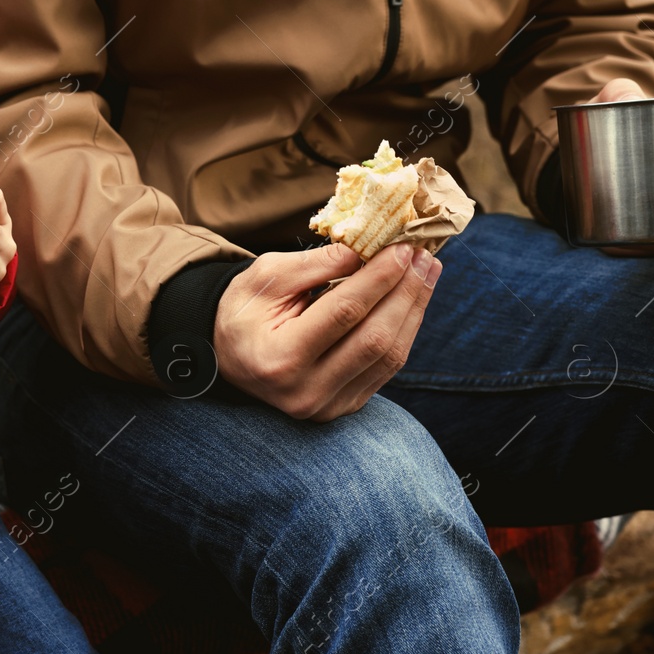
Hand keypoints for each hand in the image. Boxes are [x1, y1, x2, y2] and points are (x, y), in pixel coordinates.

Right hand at [213, 241, 439, 421]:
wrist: (226, 355)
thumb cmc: (242, 310)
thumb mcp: (265, 277)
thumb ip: (314, 265)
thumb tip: (366, 251)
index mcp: (281, 358)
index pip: (344, 312)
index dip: (380, 277)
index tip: (404, 247)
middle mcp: (306, 390)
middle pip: (374, 338)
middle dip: (406, 293)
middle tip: (425, 257)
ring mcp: (327, 405)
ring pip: (388, 357)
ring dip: (413, 311)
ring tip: (426, 274)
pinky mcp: (343, 406)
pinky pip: (385, 369)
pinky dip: (403, 332)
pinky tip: (410, 303)